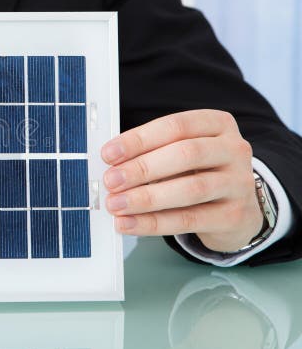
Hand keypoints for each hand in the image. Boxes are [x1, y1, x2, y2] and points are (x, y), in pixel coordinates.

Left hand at [101, 109, 262, 252]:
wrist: (238, 210)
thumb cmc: (199, 173)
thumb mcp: (181, 154)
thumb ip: (151, 154)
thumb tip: (111, 165)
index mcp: (218, 125)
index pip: (176, 127)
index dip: (139, 139)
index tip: (108, 154)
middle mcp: (234, 150)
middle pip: (185, 154)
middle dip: (142, 168)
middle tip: (111, 180)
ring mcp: (239, 184)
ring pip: (190, 189)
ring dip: (146, 198)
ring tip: (116, 204)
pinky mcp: (235, 216)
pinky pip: (189, 220)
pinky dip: (153, 223)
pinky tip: (129, 223)